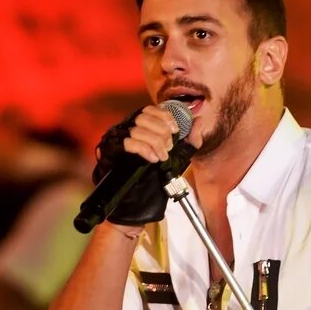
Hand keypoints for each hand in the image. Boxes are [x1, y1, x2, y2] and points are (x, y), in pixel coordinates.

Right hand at [93, 105, 193, 226]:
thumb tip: (200, 123)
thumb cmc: (155, 176)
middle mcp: (125, 128)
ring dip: (156, 143)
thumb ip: (189, 140)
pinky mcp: (110, 151)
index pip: (149, 109)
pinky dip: (144, 149)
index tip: (176, 129)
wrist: (137, 199)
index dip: (164, 116)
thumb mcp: (177, 156)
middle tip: (169, 148)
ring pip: (137, 130)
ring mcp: (116, 139)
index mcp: (140, 126)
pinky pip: (128, 143)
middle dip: (161, 132)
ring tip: (162, 157)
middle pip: (143, 117)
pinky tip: (153, 159)